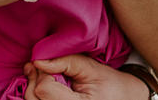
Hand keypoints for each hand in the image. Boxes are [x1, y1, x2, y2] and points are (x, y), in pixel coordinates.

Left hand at [25, 55, 151, 99]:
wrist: (123, 98)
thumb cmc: (109, 83)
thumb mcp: (89, 67)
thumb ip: (64, 61)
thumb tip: (37, 61)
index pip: (44, 89)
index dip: (43, 73)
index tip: (50, 65)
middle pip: (34, 97)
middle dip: (35, 78)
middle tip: (44, 67)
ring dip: (34, 86)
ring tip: (45, 75)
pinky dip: (38, 94)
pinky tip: (45, 85)